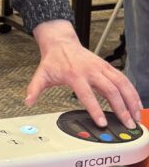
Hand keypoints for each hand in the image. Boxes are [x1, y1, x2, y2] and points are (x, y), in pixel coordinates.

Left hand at [26, 20, 141, 127]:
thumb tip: (28, 101)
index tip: (102, 123)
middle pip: (110, 90)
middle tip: (127, 124)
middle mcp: (91, 70)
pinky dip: (132, 90)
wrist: (61, 42)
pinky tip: (137, 103)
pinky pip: (123, 79)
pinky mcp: (107, 67)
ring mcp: (101, 68)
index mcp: (75, 75)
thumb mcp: (41, 75)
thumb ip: (34, 89)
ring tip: (137, 116)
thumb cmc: (53, 60)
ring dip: (131, 100)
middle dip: (121, 108)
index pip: (87, 95)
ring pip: (121, 83)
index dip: (96, 109)